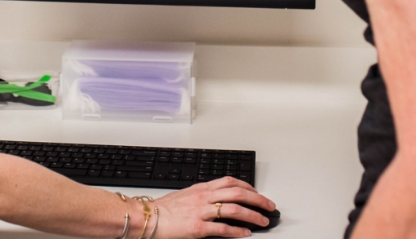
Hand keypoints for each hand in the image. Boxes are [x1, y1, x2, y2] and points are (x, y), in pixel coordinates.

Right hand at [152, 178, 276, 237]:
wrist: (146, 217)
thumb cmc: (163, 209)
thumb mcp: (184, 196)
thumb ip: (202, 196)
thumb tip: (216, 200)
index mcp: (201, 189)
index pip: (230, 182)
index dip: (248, 187)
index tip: (258, 194)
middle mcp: (203, 197)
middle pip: (238, 193)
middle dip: (258, 200)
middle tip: (269, 206)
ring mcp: (201, 212)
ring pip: (234, 209)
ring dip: (253, 216)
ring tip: (262, 221)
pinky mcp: (197, 228)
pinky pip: (222, 228)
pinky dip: (237, 231)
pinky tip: (245, 234)